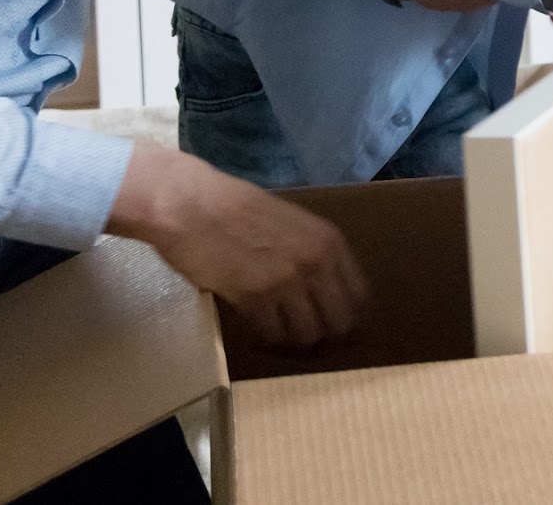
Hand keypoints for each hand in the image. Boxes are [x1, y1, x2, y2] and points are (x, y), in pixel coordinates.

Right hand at [107, 142, 367, 348]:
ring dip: (294, 347)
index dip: (350, 322)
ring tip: (279, 343)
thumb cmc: (236, 208)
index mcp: (329, 241)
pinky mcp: (254, 297)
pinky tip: (256, 338)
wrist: (191, 205)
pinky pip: (272, 336)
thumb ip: (312, 252)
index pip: (360, 297)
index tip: (336, 333)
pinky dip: (266, 344)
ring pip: (307, 336)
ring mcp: (286, 280)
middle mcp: (316, 261)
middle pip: (341, 324)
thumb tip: (323, 290)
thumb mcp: (292, 222)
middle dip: (327, 342)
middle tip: (308, 348)